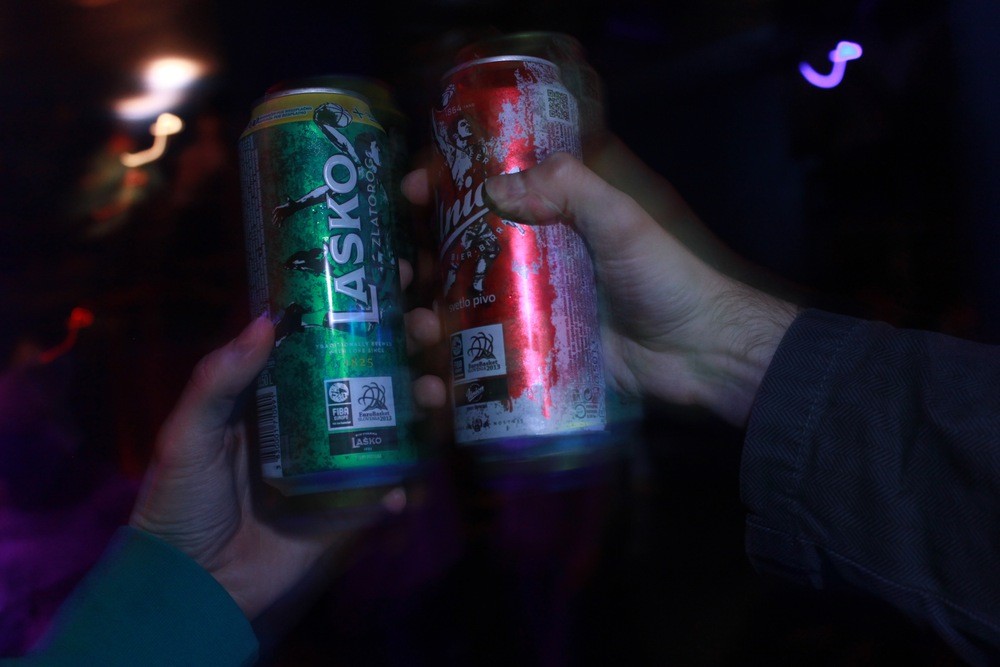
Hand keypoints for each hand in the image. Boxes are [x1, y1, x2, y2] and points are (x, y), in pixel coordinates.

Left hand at [130, 262, 429, 618]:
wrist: (195, 585)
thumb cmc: (183, 502)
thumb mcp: (188, 435)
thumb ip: (219, 380)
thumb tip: (267, 317)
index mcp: (282, 391)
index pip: (332, 336)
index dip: (366, 305)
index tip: (396, 274)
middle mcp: (322, 416)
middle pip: (379, 368)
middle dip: (412, 343)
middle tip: (426, 326)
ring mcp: (345, 459)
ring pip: (401, 418)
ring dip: (427, 400)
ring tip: (431, 391)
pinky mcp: (358, 505)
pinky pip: (396, 483)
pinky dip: (407, 481)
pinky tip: (400, 487)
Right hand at [402, 154, 797, 425]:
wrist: (705, 355)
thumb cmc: (670, 278)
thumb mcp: (624, 221)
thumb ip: (572, 191)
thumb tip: (492, 187)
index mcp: (556, 217)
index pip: (489, 190)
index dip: (445, 188)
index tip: (409, 192)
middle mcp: (536, 260)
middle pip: (461, 255)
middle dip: (421, 264)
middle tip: (399, 275)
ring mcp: (533, 312)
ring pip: (464, 311)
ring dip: (428, 321)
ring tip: (418, 332)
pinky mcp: (536, 359)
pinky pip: (484, 363)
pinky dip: (452, 376)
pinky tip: (433, 388)